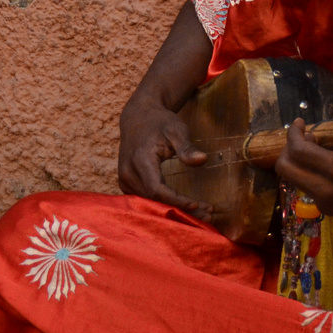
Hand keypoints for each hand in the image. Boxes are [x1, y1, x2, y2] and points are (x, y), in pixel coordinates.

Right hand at [117, 98, 212, 220]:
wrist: (137, 117)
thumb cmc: (159, 122)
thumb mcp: (176, 130)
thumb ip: (187, 147)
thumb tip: (203, 159)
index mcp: (140, 159)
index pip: (157, 189)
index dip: (176, 201)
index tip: (197, 204)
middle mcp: (128, 172)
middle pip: (154, 201)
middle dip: (181, 209)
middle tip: (208, 215)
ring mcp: (125, 180)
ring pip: (150, 203)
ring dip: (175, 210)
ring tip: (202, 213)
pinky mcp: (126, 184)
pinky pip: (145, 200)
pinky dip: (165, 206)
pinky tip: (184, 208)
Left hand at [273, 90, 332, 225]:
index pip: (298, 151)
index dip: (293, 133)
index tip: (301, 123)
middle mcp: (326, 190)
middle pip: (285, 169)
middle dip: (288, 149)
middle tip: (304, 137)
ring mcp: (327, 204)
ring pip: (294, 180)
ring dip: (298, 163)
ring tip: (316, 150)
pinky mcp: (332, 213)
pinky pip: (309, 190)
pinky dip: (309, 174)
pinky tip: (327, 166)